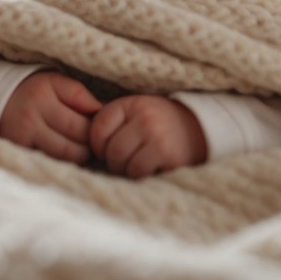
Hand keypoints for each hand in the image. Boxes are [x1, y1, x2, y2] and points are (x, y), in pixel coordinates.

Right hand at [0, 72, 100, 164]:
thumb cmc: (34, 92)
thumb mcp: (55, 82)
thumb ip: (80, 95)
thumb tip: (106, 112)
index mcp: (45, 92)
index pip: (86, 111)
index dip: (100, 123)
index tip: (103, 126)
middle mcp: (33, 113)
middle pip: (79, 135)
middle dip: (93, 140)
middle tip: (97, 141)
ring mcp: (25, 135)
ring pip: (68, 154)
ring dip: (81, 155)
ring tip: (84, 149)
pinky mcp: (20, 152)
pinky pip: (52, 162)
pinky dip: (64, 162)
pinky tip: (67, 156)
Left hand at [90, 95, 206, 178]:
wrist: (198, 128)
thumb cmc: (158, 122)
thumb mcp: (135, 111)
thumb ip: (112, 120)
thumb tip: (82, 141)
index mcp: (133, 103)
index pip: (99, 126)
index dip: (96, 144)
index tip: (104, 149)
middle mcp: (145, 118)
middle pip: (111, 150)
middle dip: (112, 161)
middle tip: (122, 162)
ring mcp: (157, 137)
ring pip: (124, 164)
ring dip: (126, 171)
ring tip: (136, 165)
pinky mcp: (169, 156)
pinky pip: (140, 173)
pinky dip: (141, 175)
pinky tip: (150, 168)